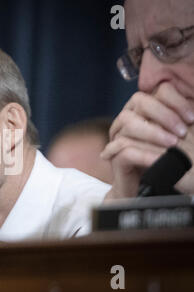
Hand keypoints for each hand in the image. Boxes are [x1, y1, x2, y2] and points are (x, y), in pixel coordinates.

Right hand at [102, 82, 193, 198]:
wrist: (152, 191)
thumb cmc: (169, 163)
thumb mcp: (180, 138)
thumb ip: (183, 122)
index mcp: (145, 111)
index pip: (156, 91)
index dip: (173, 100)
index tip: (191, 117)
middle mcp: (129, 120)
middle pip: (138, 100)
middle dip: (163, 113)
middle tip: (182, 132)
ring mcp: (118, 137)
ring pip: (128, 122)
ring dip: (152, 132)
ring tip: (172, 145)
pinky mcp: (114, 157)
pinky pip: (125, 148)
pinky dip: (145, 153)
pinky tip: (161, 159)